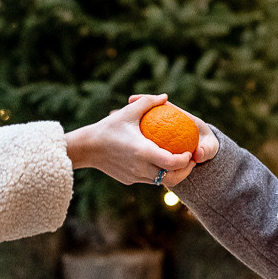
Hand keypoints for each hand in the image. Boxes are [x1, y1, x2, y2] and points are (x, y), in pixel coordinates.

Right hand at [64, 94, 192, 184]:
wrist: (87, 147)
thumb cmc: (108, 127)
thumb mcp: (128, 112)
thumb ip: (148, 102)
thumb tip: (165, 96)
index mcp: (143, 152)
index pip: (172, 162)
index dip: (185, 160)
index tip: (190, 152)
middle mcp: (140, 168)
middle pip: (171, 178)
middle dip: (185, 171)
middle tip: (190, 160)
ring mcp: (134, 176)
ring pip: (160, 181)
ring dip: (172, 174)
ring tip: (179, 162)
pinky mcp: (129, 180)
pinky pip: (148, 179)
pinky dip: (157, 173)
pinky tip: (159, 162)